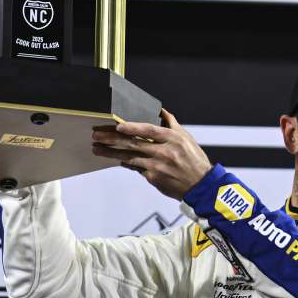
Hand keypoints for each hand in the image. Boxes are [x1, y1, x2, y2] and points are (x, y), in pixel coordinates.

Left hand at [91, 108, 212, 199]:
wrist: (200, 186)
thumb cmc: (194, 160)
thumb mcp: (186, 138)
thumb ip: (171, 123)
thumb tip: (160, 110)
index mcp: (172, 138)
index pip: (149, 130)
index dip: (133, 127)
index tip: (118, 126)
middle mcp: (164, 151)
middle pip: (134, 144)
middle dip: (112, 139)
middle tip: (97, 135)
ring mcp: (157, 166)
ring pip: (129, 157)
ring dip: (111, 153)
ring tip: (97, 149)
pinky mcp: (153, 178)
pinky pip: (136, 168)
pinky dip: (126, 162)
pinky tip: (116, 159)